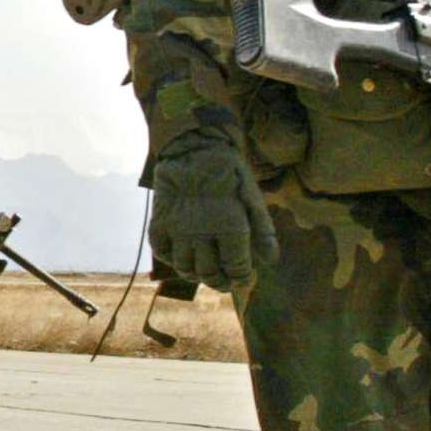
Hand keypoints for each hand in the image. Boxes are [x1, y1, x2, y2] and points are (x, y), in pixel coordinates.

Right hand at [148, 133, 276, 291]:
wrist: (194, 148)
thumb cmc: (230, 173)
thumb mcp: (254, 198)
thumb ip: (263, 232)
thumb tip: (270, 260)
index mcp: (230, 229)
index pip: (236, 269)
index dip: (242, 279)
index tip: (245, 279)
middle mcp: (201, 234)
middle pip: (209, 274)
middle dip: (220, 282)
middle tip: (226, 281)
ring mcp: (177, 230)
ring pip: (185, 268)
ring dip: (197, 275)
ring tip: (205, 271)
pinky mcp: (160, 223)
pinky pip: (162, 252)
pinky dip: (172, 260)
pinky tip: (183, 256)